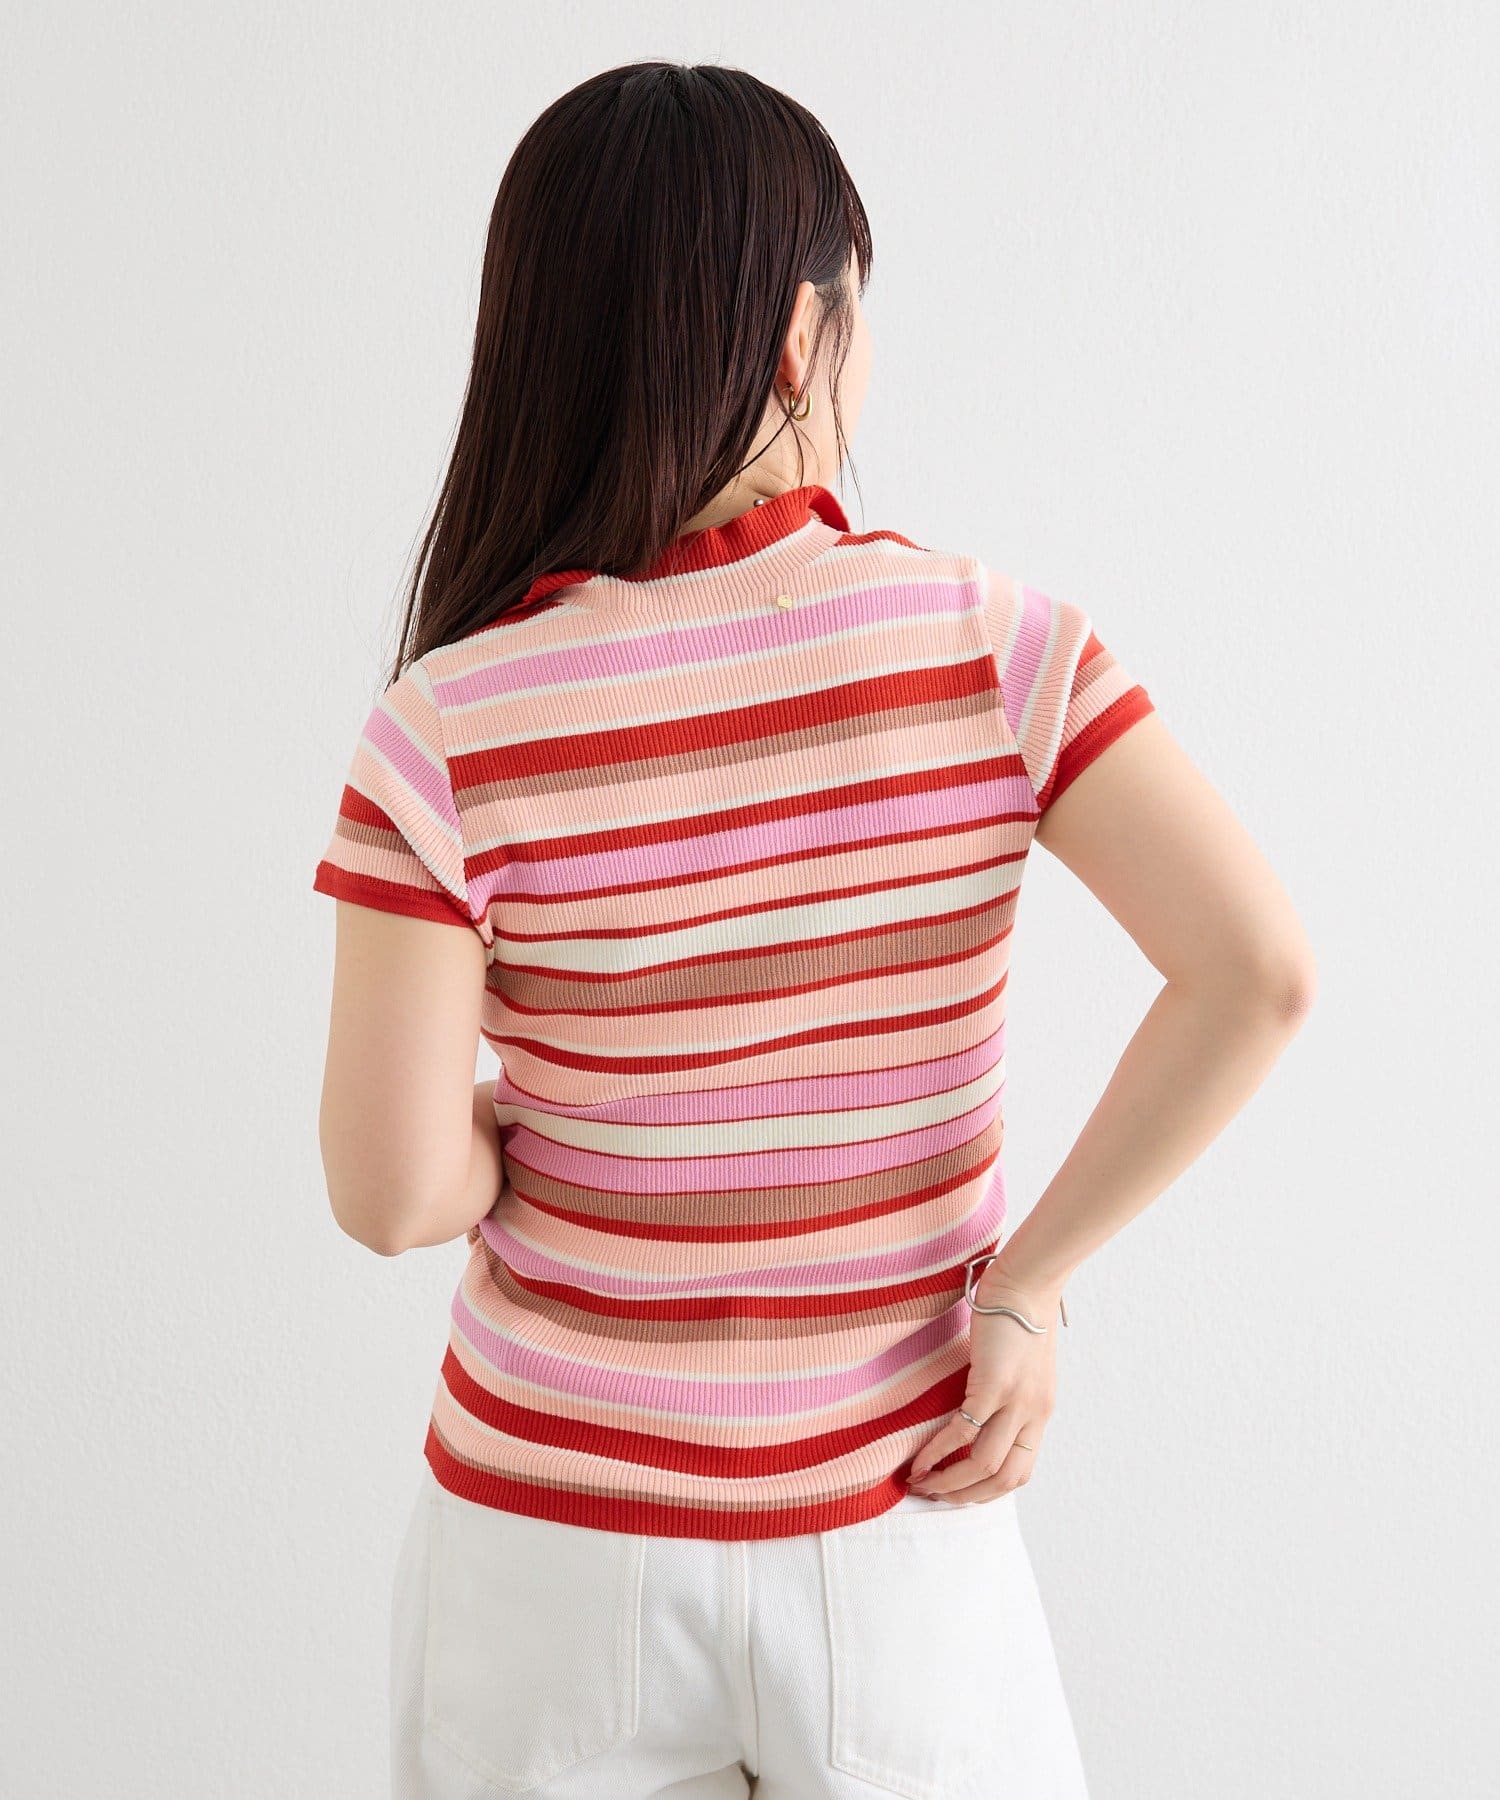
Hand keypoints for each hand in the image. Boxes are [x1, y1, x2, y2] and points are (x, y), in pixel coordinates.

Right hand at [906, 1263, 1063, 1504]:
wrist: (1028, 1283)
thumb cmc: (1021, 1315)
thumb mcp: (1023, 1366)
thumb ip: (1008, 1393)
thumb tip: (978, 1409)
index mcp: (1040, 1413)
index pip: (1019, 1472)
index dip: (986, 1490)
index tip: (956, 1491)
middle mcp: (1033, 1415)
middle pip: (1004, 1479)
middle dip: (965, 1496)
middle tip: (933, 1496)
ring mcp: (1017, 1403)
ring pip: (984, 1466)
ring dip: (949, 1483)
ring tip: (920, 1484)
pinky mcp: (996, 1384)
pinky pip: (964, 1432)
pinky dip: (938, 1452)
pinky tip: (919, 1460)